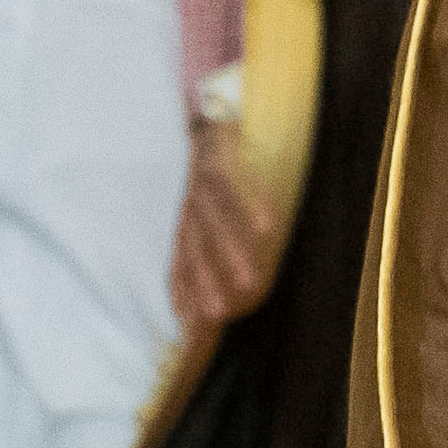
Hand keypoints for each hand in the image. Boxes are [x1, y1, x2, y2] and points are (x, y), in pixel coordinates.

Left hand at [167, 122, 280, 329]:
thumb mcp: (197, 212)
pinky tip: (267, 228)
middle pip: (197, 251)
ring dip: (233, 254)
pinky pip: (236, 186)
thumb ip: (201, 246)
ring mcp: (201, 187)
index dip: (185, 295)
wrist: (203, 119)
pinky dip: (251, 206)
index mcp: (184, 224)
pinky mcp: (218, 163)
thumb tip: (197, 285)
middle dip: (207, 284)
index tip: (194, 328)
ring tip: (251, 282)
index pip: (180, 264)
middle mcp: (188, 209)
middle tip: (219, 317)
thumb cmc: (207, 173)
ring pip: (218, 224)